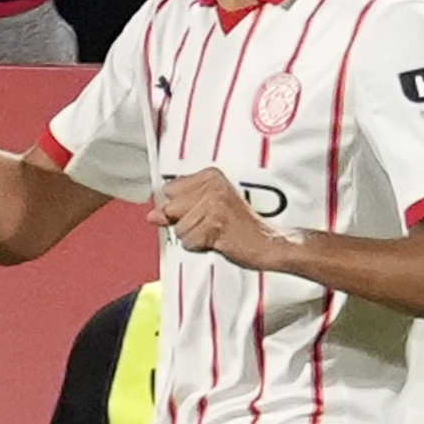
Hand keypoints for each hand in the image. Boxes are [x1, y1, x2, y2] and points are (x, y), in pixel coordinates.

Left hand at [154, 167, 286, 270]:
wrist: (271, 244)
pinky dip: (201, 247)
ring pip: (178, 228)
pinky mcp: (214, 224)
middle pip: (170, 208)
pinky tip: (219, 241)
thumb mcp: (208, 211)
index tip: (202, 212)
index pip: (170, 190)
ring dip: (195, 237)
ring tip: (217, 233)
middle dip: (186, 222)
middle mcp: (212, 186)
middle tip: (212, 224)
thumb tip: (152, 215)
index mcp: (211, 176)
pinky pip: (188, 242)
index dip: (181, 207)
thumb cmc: (244, 228)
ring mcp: (213, 204)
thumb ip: (178, 211)